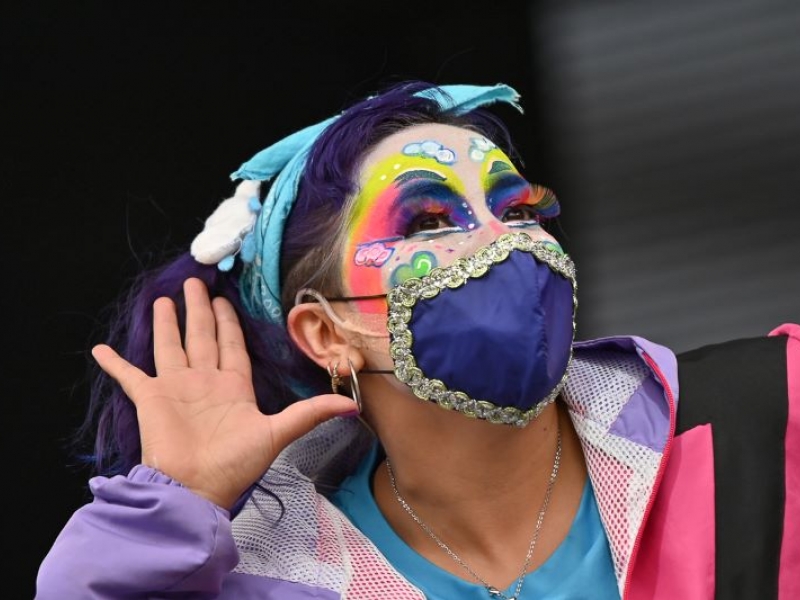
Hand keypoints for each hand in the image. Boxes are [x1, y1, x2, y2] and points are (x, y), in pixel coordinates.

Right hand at [91, 277, 357, 509]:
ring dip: (166, 324)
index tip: (224, 300)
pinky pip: (129, 376)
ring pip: (169, 346)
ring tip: (164, 299)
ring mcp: (175, 389)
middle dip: (200, 310)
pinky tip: (101, 349)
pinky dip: (115, 363)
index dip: (228, 322)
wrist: (195, 490)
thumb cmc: (235, 464)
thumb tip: (353, 406)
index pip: (231, 344)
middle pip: (201, 336)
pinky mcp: (150, 399)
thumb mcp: (278, 433)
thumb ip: (311, 413)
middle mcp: (204, 381)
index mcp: (232, 385)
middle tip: (197, 283)